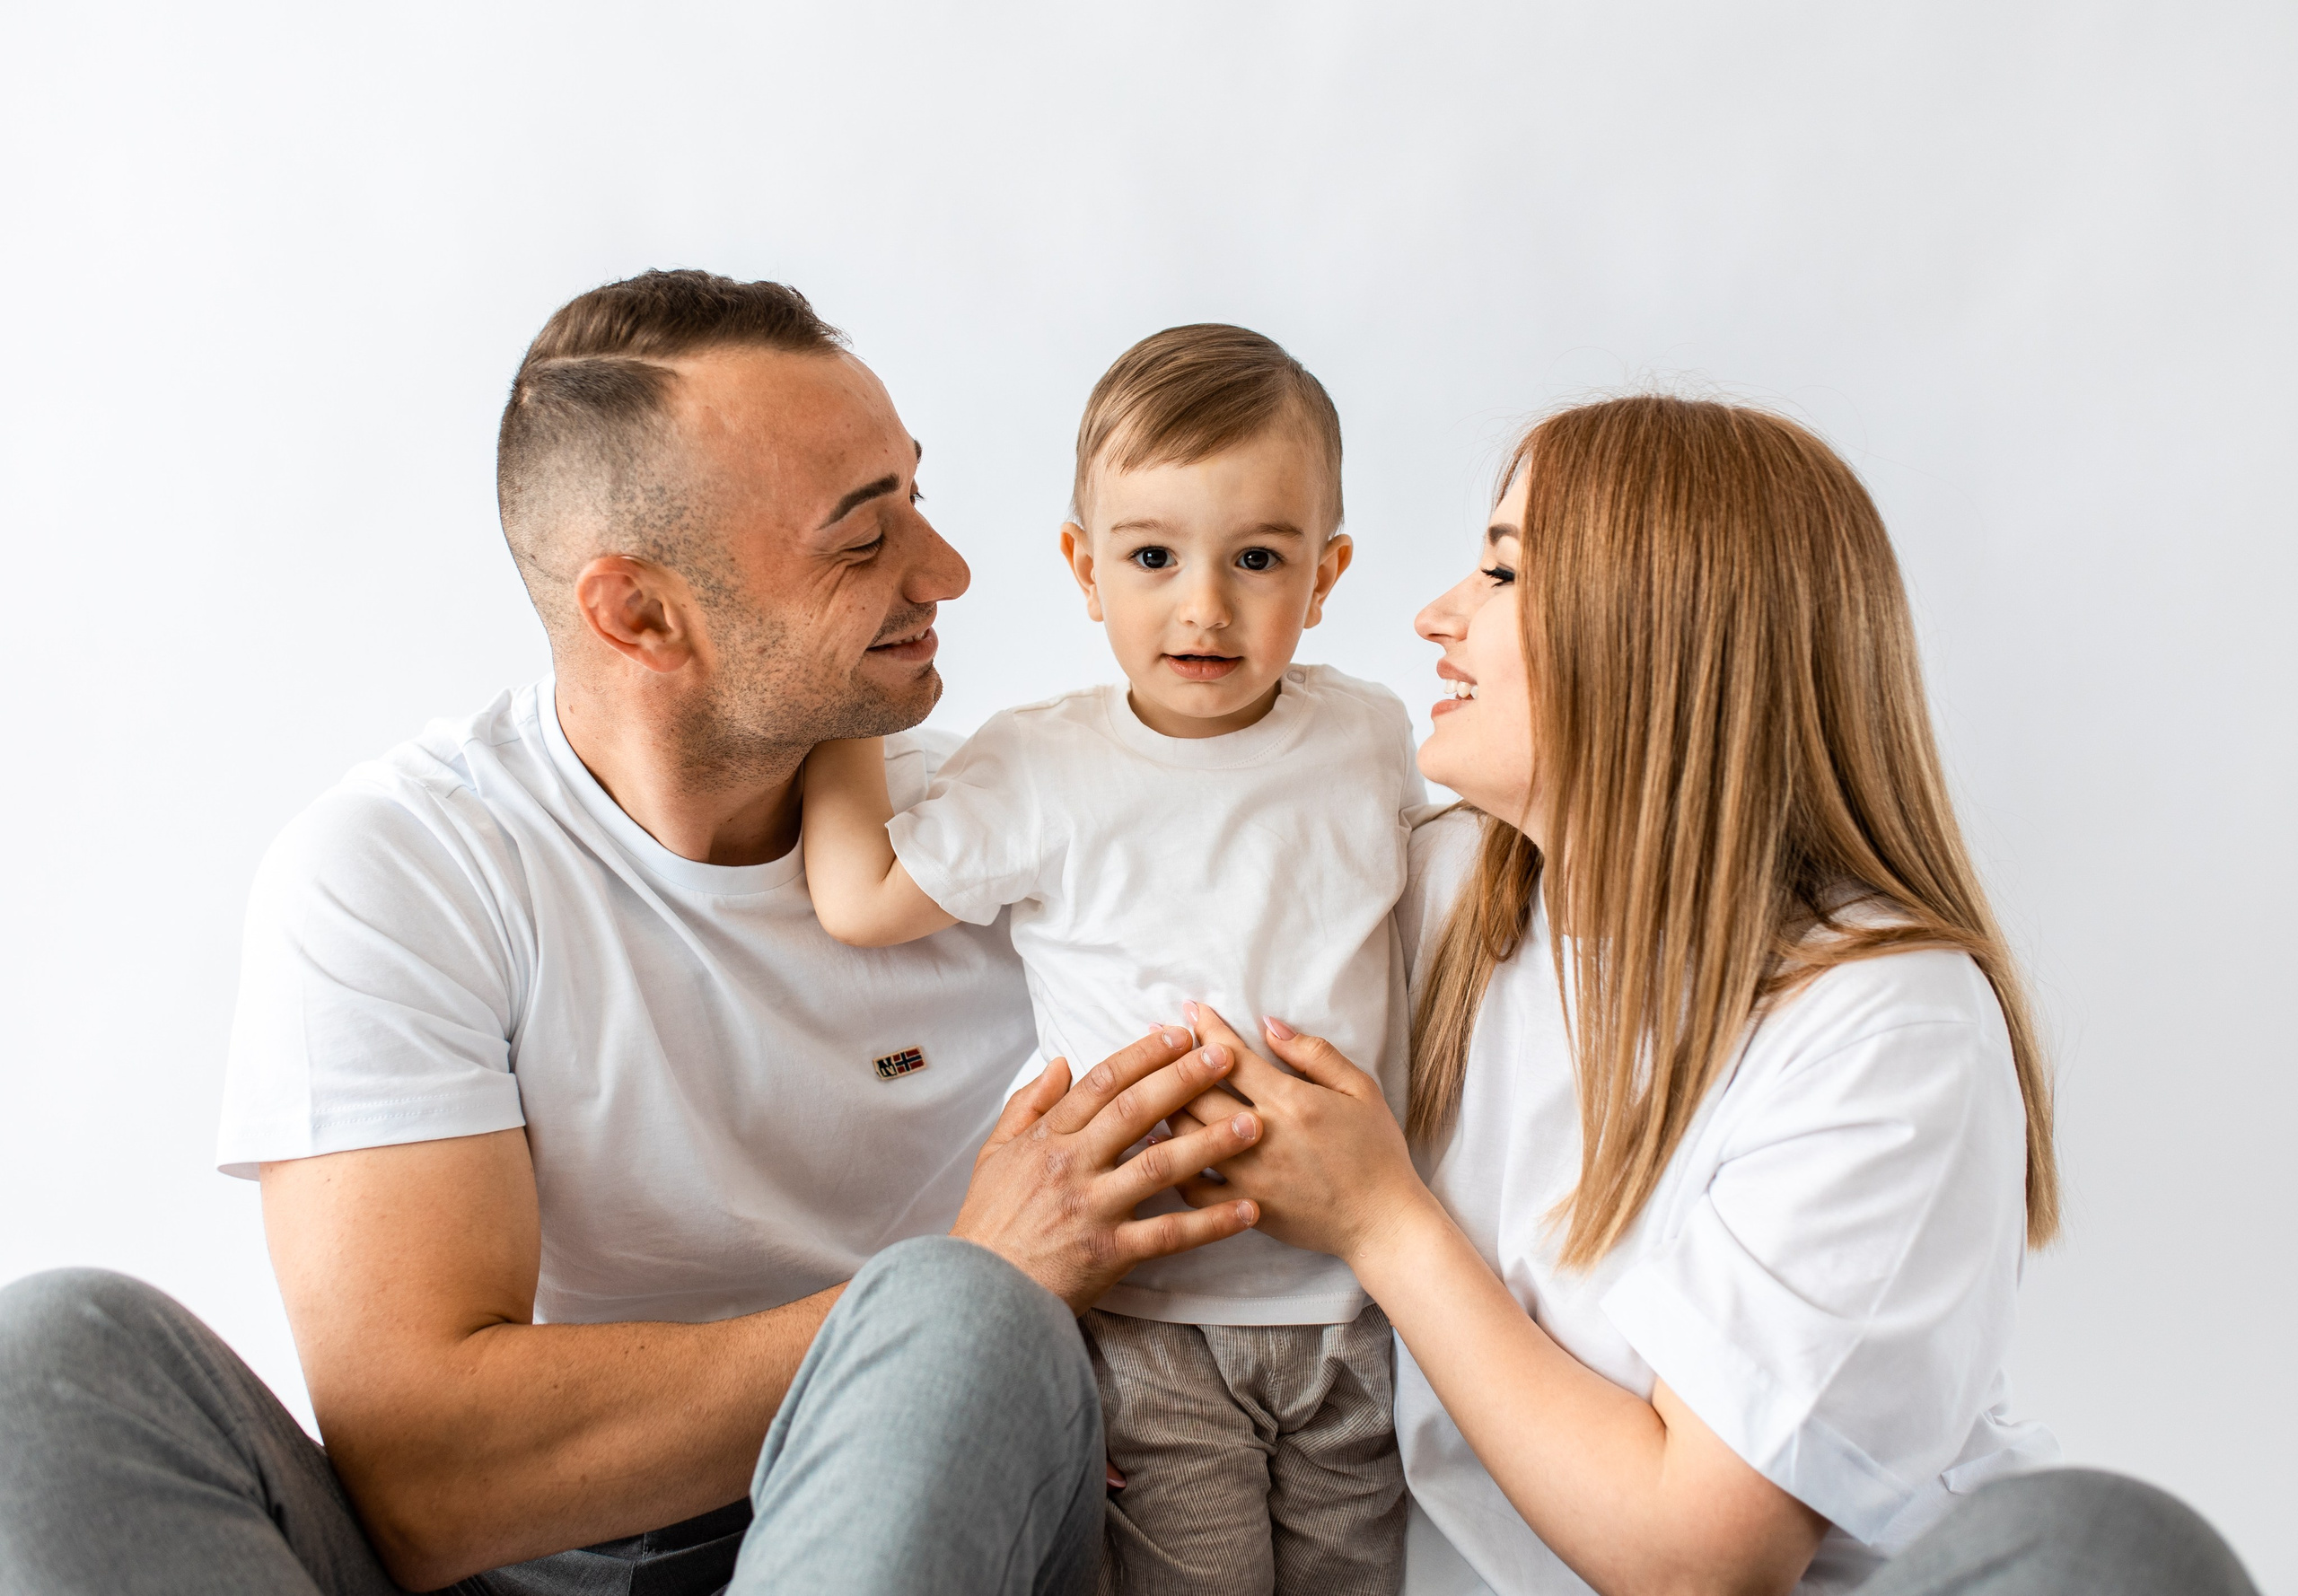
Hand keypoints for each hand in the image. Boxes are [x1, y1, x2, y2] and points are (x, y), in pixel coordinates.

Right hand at [951, 1027, 1263, 1311]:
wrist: (978, 1292)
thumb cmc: (988, 1223)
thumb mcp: (994, 1153)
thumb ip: (1028, 1105)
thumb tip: (1060, 1062)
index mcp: (1049, 1138)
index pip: (1103, 1083)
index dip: (1145, 1055)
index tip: (1182, 1035)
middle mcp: (1072, 1165)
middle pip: (1136, 1111)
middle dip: (1185, 1080)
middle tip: (1227, 1058)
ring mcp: (1093, 1208)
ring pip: (1159, 1166)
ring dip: (1210, 1143)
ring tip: (1252, 1124)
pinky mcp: (1110, 1252)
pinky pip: (1169, 1234)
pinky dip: (1211, 1223)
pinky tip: (1248, 1210)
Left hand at [1170, 1004, 1433, 1265]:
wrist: (1383, 1222)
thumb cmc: (1377, 1152)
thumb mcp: (1360, 1089)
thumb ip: (1313, 1053)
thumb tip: (1269, 1024)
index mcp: (1291, 1101)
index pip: (1232, 1056)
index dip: (1207, 1028)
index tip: (1191, 1009)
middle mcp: (1262, 1136)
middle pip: (1196, 1092)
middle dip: (1172, 1059)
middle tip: (1155, 1038)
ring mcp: (1249, 1176)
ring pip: (1185, 1135)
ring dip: (1164, 1105)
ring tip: (1151, 1085)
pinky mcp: (1243, 1208)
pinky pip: (1191, 1186)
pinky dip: (1170, 1162)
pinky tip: (1160, 1143)